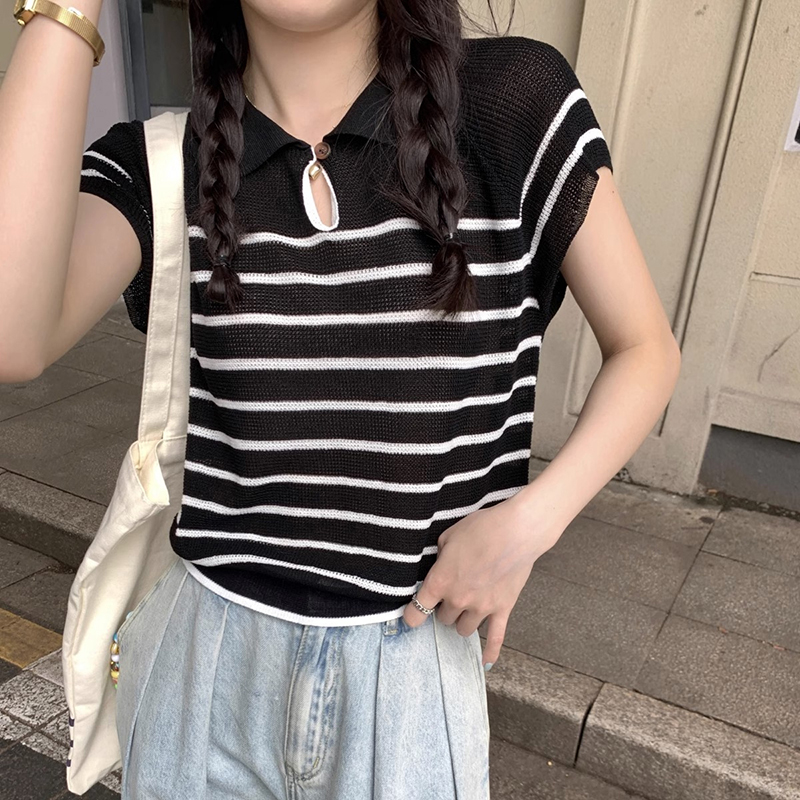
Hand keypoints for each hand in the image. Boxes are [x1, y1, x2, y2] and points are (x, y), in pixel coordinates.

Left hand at [402, 489, 562, 667]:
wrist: (516, 531)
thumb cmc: (482, 528)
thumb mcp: (450, 536)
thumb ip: (441, 555)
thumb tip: (442, 563)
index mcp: (441, 581)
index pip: (417, 610)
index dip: (411, 614)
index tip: (411, 615)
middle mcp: (458, 599)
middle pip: (444, 619)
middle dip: (444, 608)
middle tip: (450, 596)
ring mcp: (482, 607)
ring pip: (464, 629)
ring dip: (462, 621)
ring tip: (466, 609)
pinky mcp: (503, 609)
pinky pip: (496, 639)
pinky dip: (490, 652)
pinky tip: (486, 662)